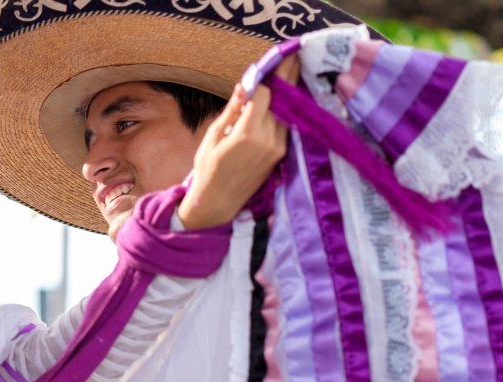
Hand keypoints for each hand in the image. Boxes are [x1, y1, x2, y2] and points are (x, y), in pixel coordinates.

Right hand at [177, 56, 298, 228]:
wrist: (218, 204)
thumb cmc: (208, 170)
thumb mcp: (213, 137)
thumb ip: (232, 110)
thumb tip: (245, 86)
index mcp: (247, 134)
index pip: (265, 95)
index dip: (265, 79)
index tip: (267, 65)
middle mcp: (268, 139)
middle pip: (282, 100)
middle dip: (286, 77)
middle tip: (294, 56)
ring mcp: (278, 147)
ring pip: (288, 111)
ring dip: (289, 92)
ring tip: (292, 71)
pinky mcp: (282, 154)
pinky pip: (288, 125)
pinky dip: (287, 109)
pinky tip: (288, 98)